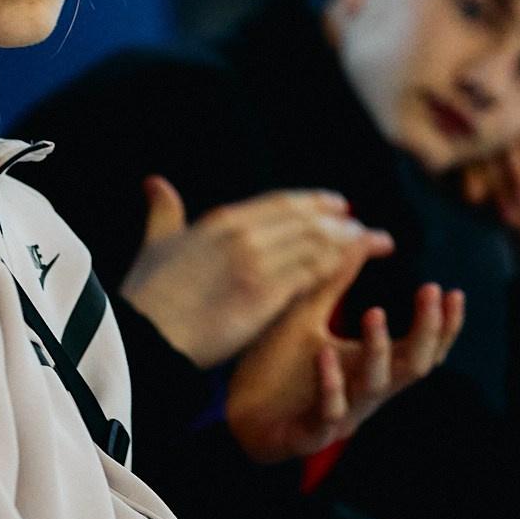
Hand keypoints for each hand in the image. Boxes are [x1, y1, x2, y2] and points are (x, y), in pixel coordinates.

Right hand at [120, 177, 390, 366]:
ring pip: (317, 242)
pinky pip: (315, 271)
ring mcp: (257, 264)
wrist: (144, 337)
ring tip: (376, 242)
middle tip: (365, 227)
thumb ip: (164, 213)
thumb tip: (155, 181)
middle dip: (341, 220)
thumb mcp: (154, 245)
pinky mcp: (266, 295)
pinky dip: (341, 262)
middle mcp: (243, 235)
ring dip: (351, 239)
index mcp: (219, 222)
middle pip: (306, 219)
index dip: (312, 203)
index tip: (336, 204)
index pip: (280, 204)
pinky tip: (359, 261)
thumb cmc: (145, 298)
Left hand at [225, 253, 461, 463]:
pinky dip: (330, 385)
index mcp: (370, 366)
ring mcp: (341, 416)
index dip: (443, 325)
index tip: (452, 291)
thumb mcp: (308, 314)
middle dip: (427, 331)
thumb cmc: (276, 366)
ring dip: (378, 350)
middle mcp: (364, 392)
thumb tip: (371, 236)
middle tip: (428, 291)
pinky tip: (322, 355)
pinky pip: (329, 414)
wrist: (233, 415)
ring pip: (375, 387)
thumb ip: (337, 279)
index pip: (422, 348)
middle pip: (414, 366)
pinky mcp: (310, 434)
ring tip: (374, 312)